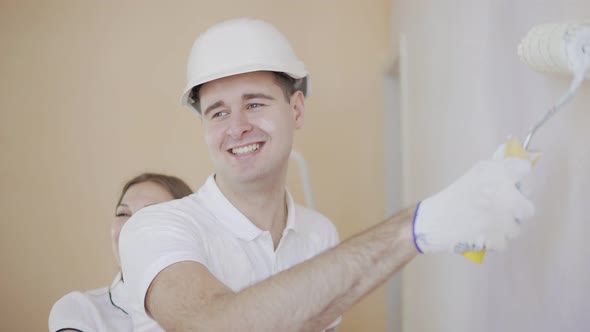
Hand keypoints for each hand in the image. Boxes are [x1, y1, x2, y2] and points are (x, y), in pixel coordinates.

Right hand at [412, 156, 534, 253]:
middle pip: (528, 207)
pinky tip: (480, 234)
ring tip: (485, 223)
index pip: (524, 170)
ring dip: (504, 227)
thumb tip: (522, 170)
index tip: (514, 187)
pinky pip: (505, 241)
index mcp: (494, 173)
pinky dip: (494, 241)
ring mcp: (501, 217)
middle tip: (498, 211)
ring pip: (517, 227)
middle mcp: (502, 192)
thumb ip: (498, 171)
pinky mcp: (497, 237)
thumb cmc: (453, 198)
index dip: (521, 181)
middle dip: (515, 211)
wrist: (433, 221)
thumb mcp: (474, 175)